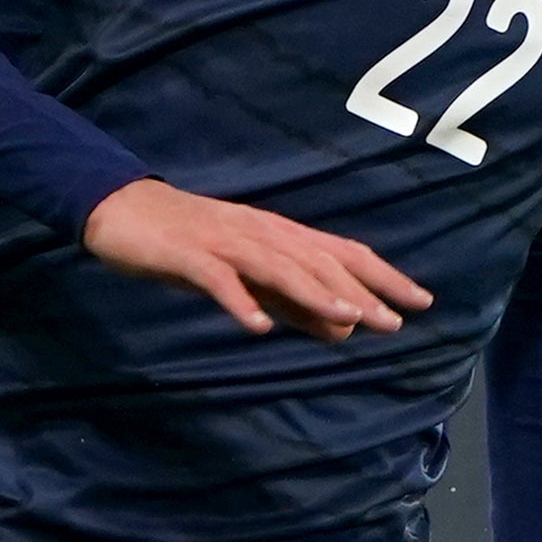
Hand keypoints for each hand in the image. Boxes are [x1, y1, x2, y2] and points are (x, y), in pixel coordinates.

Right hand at [82, 179, 431, 338]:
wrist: (120, 211)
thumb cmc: (189, 244)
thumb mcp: (250, 277)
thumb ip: (294, 302)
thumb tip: (343, 330)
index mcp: (277, 235)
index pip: (341, 254)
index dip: (382, 277)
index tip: (421, 302)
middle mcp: (260, 233)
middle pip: (317, 260)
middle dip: (359, 290)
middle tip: (394, 321)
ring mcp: (225, 242)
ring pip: (277, 266)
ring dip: (314, 294)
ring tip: (347, 319)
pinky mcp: (188, 254)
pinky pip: (218, 279)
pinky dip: (239, 301)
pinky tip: (258, 326)